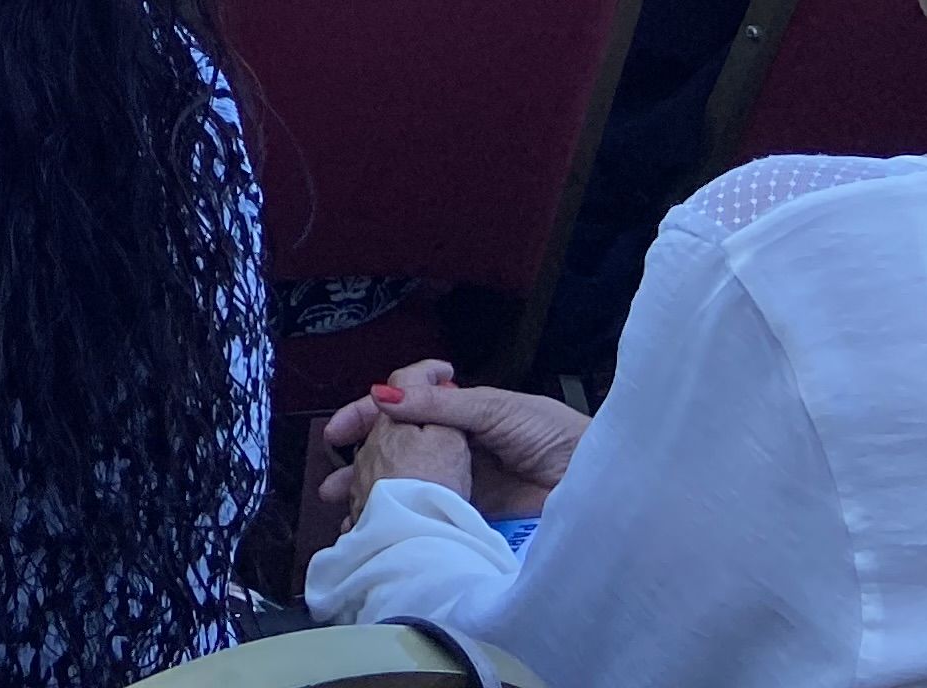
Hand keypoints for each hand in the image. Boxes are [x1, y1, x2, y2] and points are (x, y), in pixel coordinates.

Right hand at [322, 361, 589, 523]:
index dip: (364, 417)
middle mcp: (451, 445)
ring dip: (378, 499)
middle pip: (395, 452)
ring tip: (349, 518)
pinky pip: (432, 515)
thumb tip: (382, 394)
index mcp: (454, 412)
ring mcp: (461, 482)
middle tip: (331, 490)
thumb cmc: (549, 432)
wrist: (594, 478)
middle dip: (360, 468)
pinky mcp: (473, 515)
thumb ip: (440, 404)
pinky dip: (407, 523)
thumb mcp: (494, 408)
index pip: (398, 409)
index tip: (335, 434)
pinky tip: (386, 532)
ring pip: (408, 486)